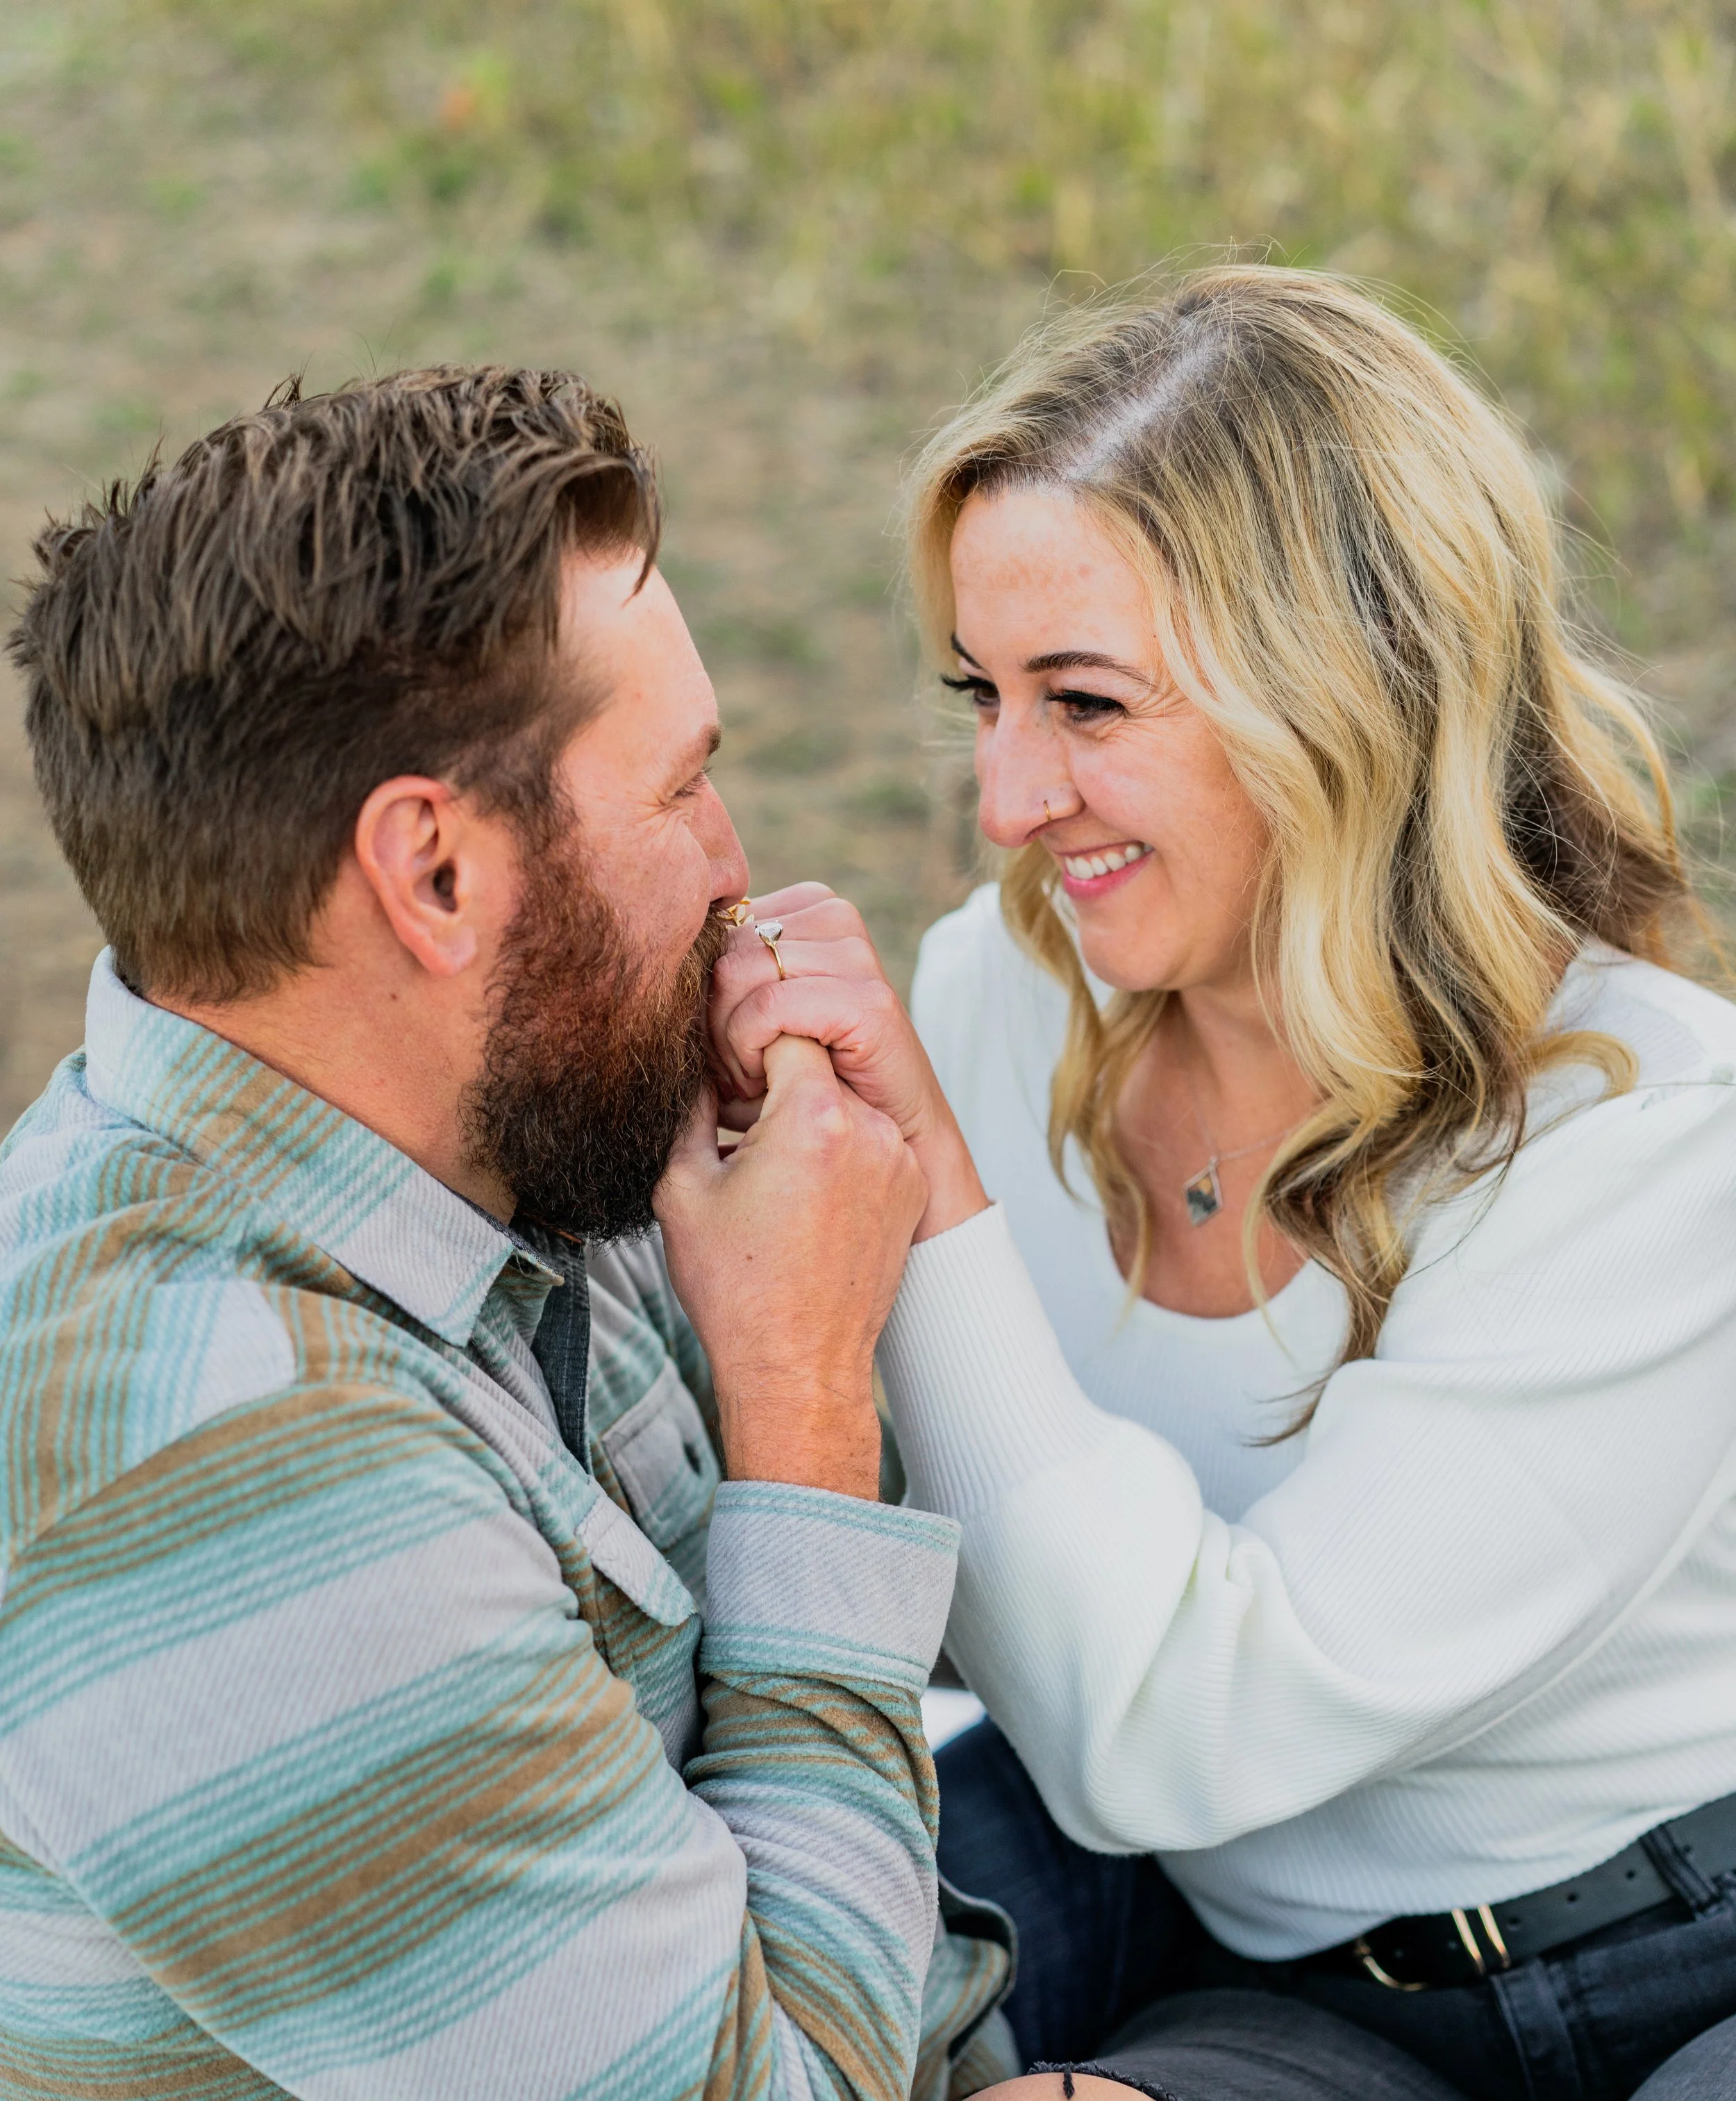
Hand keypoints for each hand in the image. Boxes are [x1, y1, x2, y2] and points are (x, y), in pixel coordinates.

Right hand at [654, 1034, 925, 1498]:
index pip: (783, 1025)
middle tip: (739, 1113)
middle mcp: (871, 1130)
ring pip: (847, 1095)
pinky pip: (870, 1136)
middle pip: (819, 1057)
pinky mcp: (910, 1186)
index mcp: (814, 1118)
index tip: (725, 1079)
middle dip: (776, 1073)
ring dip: (809, 1109)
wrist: (796, 1367)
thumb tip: (693, 1058)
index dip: (744, 1041)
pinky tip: (803, 1187)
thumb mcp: (683, 1187)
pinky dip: (838, 1143)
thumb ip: (691, 1105)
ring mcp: (898, 1159)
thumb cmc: (735, 1289)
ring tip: (770, 1161)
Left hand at [708, 883, 988, 1241]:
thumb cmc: (805, 1090)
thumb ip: (712, 985)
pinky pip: (768, 1007)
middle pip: (721, 947)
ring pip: (737, 972)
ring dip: (729, 1042)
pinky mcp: (868, 1001)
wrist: (888, 1145)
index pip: (714, 924)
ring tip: (751, 1083)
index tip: (722, 1047)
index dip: (704, 990)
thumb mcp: (746, 1023)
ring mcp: (856, 954)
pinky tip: (764, 1087)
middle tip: (734, 1076)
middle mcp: (834, 916)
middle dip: (713, 1020)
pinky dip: (749, 1052)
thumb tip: (644, 966)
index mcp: (804, 907)